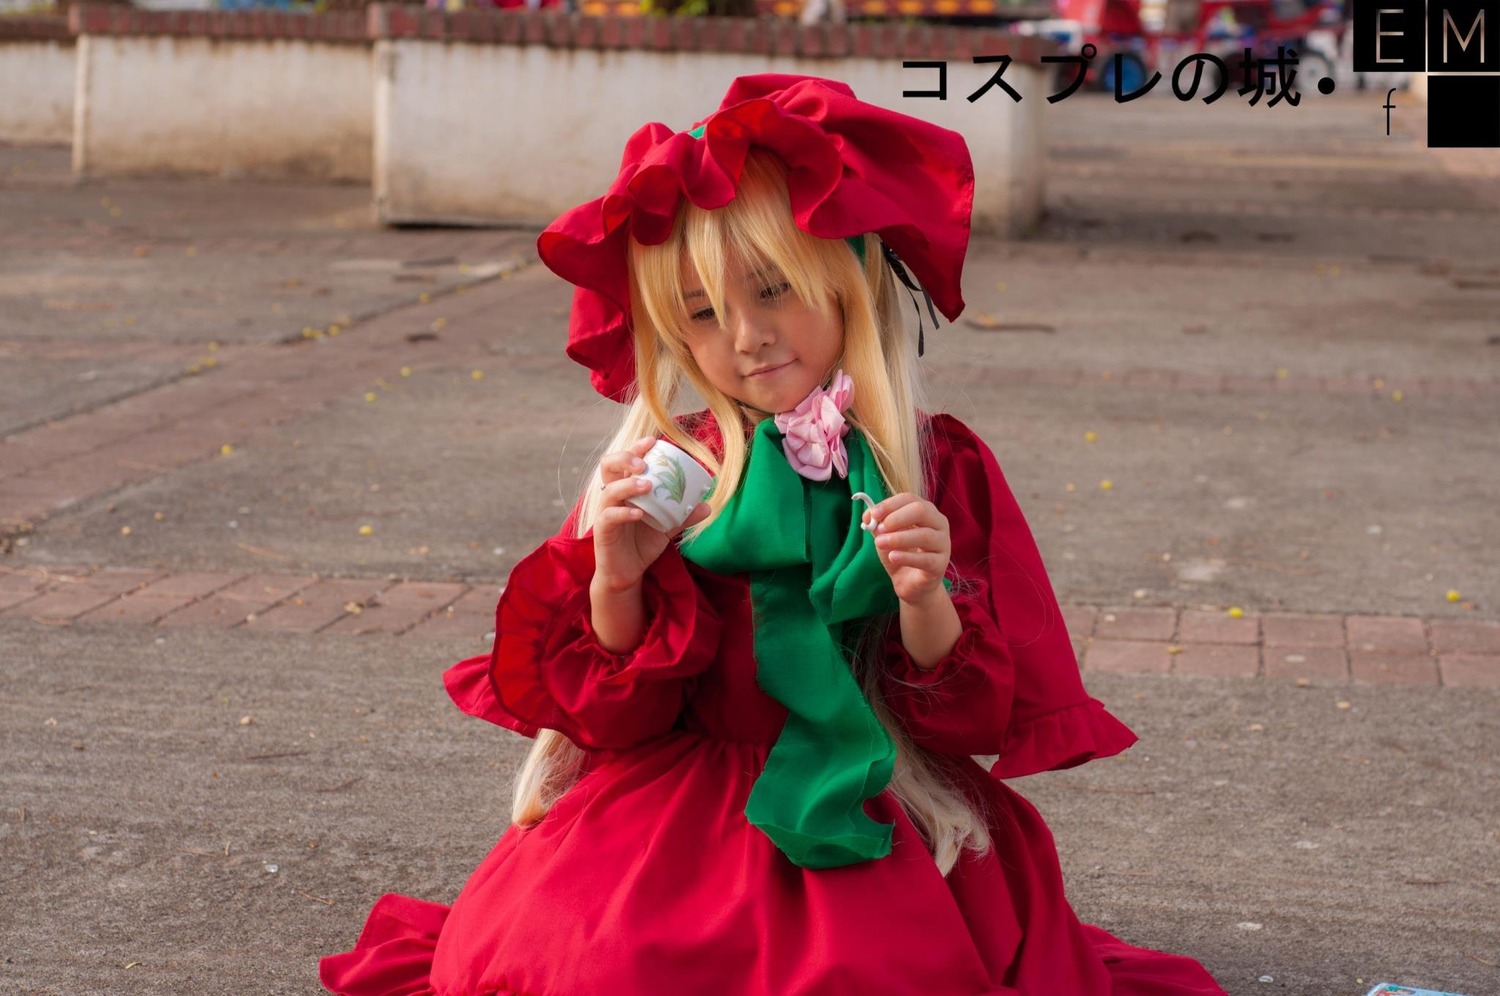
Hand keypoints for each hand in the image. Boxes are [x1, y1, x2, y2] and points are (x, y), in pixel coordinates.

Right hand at [593, 436, 709, 593]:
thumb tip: (706, 506)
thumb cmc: (643, 543)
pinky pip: (609, 516)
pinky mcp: (602, 530)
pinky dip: (624, 512)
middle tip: (645, 463)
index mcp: (626, 488)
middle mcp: (612, 495)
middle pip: (608, 465)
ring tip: (647, 485)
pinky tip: (639, 513)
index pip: (626, 460)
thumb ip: (683, 515)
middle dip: (626, 458)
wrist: (628, 572)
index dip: (636, 447)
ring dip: (628, 484)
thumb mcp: (668, 527)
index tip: (653, 441)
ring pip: (609, 489)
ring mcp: (605, 511)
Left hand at [862, 493, 950, 603]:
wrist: (910, 583)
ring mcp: (943, 544)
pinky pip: (925, 559)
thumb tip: (869, 515)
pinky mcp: (940, 565)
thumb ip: (878, 524)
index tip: (872, 514)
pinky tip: (893, 557)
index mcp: (926, 511)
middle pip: (921, 511)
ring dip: (898, 538)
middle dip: (896, 518)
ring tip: (880, 543)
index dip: (889, 505)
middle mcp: (938, 524)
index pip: (909, 499)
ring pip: (924, 535)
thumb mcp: (886, 535)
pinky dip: (906, 557)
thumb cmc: (900, 553)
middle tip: (880, 529)